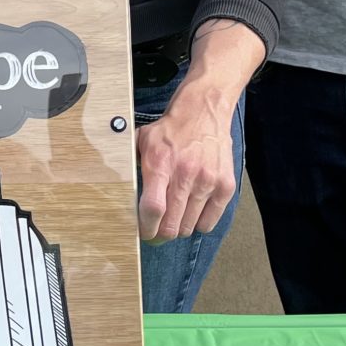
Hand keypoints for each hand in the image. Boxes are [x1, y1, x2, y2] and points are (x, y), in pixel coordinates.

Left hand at [135, 89, 236, 243]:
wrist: (203, 112)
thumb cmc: (170, 131)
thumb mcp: (143, 142)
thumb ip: (131, 166)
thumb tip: (120, 195)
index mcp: (161, 164)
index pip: (154, 208)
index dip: (147, 228)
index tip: (144, 232)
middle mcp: (186, 174)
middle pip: (172, 225)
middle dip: (161, 232)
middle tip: (158, 228)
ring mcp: (208, 181)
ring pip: (189, 227)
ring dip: (180, 226)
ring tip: (176, 214)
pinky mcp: (225, 186)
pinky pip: (209, 223)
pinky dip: (199, 222)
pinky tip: (193, 210)